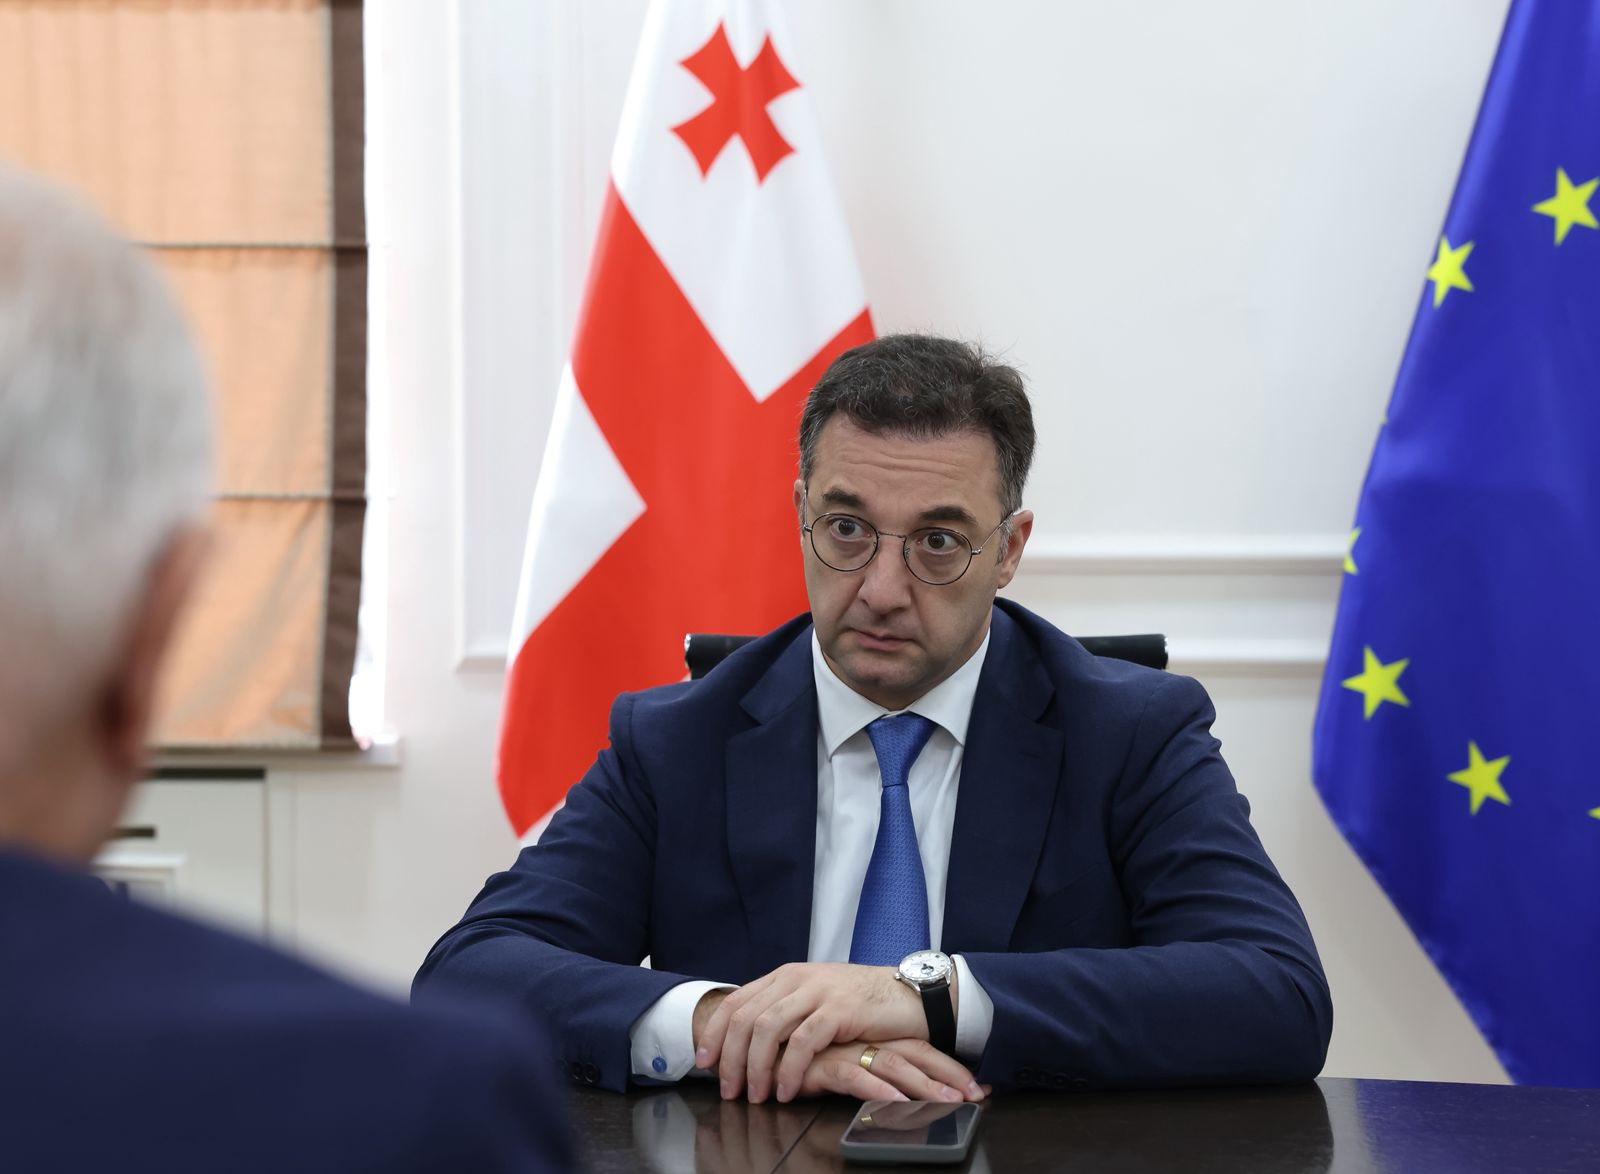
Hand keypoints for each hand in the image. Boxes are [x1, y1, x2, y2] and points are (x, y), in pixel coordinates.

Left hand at [696, 962, 928, 1101]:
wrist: (908, 994)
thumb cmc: (861, 1004)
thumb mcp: (815, 1000)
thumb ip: (785, 1012)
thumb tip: (749, 1045)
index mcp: (786, 976)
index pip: (736, 1002)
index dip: (715, 1033)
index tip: (704, 1062)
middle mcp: (797, 979)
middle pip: (746, 1018)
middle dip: (730, 1058)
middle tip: (728, 1090)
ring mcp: (817, 991)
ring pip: (768, 1029)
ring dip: (755, 1067)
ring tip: (755, 1096)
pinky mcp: (839, 1009)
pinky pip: (803, 1042)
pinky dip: (789, 1069)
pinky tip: (786, 1090)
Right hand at [794, 1038, 985, 1104]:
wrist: (761, 1035)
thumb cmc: (800, 1047)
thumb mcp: (839, 1054)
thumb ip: (865, 1064)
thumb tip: (899, 1087)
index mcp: (873, 1034)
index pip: (919, 1046)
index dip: (948, 1066)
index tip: (977, 1087)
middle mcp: (865, 1038)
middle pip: (915, 1052)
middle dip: (948, 1076)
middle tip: (976, 1096)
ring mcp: (846, 1048)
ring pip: (893, 1064)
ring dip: (923, 1086)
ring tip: (949, 1104)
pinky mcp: (824, 1062)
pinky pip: (855, 1077)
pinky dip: (877, 1092)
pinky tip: (896, 1104)